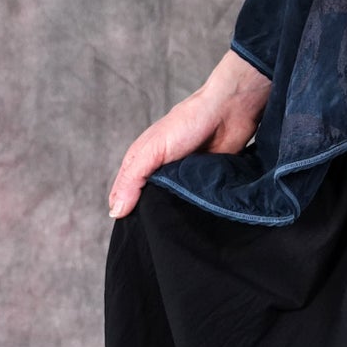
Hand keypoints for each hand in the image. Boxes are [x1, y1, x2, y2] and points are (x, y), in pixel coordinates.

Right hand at [107, 49, 272, 218]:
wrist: (230, 111)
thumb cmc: (188, 122)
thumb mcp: (152, 149)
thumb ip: (132, 178)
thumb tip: (116, 211)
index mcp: (143, 163)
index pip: (126, 196)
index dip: (126, 213)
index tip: (131, 234)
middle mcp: (161, 174)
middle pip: (150, 204)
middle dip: (151, 218)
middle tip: (154, 235)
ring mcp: (184, 181)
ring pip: (173, 207)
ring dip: (174, 217)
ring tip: (174, 230)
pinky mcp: (206, 185)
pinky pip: (197, 206)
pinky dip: (195, 213)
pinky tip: (195, 223)